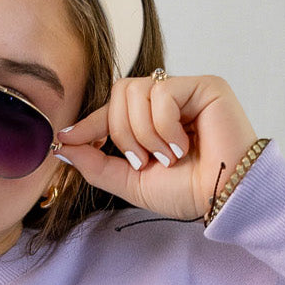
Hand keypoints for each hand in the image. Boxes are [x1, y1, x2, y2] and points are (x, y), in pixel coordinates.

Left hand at [54, 74, 258, 222]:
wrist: (222, 198)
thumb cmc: (187, 192)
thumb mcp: (130, 182)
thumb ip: (96, 165)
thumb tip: (62, 147)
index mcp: (151, 120)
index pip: (111, 107)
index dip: (88, 122)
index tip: (66, 138)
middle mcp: (167, 100)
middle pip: (118, 94)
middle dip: (121, 133)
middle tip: (143, 161)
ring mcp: (186, 90)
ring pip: (135, 93)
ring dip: (143, 134)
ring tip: (168, 156)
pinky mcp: (204, 86)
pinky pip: (161, 93)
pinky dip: (164, 126)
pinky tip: (183, 145)